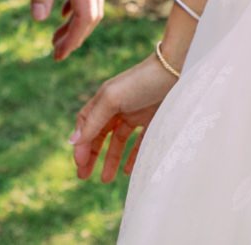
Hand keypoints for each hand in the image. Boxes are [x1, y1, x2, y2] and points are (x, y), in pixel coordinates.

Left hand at [22, 0, 105, 60]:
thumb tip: (41, 19)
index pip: (85, 16)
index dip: (74, 38)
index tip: (59, 54)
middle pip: (94, 13)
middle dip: (76, 35)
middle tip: (56, 51)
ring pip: (93, 0)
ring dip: (77, 21)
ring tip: (56, 35)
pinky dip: (78, 3)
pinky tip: (62, 10)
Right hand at [70, 55, 175, 182]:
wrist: (177, 71)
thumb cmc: (142, 82)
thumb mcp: (112, 99)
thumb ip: (93, 120)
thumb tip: (73, 141)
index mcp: (104, 100)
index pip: (86, 125)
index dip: (81, 144)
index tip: (80, 164)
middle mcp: (118, 106)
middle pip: (100, 134)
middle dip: (91, 155)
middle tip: (84, 176)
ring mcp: (136, 113)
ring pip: (119, 141)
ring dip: (111, 159)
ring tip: (106, 179)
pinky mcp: (154, 119)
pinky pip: (140, 142)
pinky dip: (133, 156)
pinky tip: (129, 170)